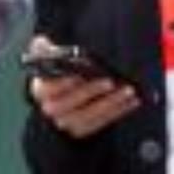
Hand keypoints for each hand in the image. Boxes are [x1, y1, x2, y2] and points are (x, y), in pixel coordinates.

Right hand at [24, 37, 139, 139]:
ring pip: (87, 116)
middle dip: (90, 92)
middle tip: (109, 81)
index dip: (63, 83)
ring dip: (109, 104)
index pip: (48, 88)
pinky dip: (118, 112)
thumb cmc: (61, 72)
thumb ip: (44, 48)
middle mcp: (51, 109)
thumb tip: (41, 43)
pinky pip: (101, 123)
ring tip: (127, 90)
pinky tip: (132, 101)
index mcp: (41, 89)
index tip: (78, 75)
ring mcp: (66, 122)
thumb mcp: (50, 57)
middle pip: (68, 105)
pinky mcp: (82, 130)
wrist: (66, 93)